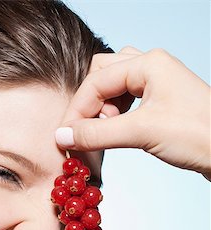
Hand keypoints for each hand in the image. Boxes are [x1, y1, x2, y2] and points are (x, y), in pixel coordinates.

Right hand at [56, 47, 210, 179]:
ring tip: (105, 131)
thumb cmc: (198, 135)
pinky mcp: (158, 102)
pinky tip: (116, 131)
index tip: (65, 137)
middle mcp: (150, 67)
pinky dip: (113, 116)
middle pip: (100, 76)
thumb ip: (97, 134)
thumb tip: (62, 136)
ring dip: (100, 109)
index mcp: (147, 64)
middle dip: (88, 105)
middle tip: (87, 130)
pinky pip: (124, 101)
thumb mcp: (141, 132)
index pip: (95, 82)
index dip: (76, 110)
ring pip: (112, 87)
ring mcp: (155, 83)